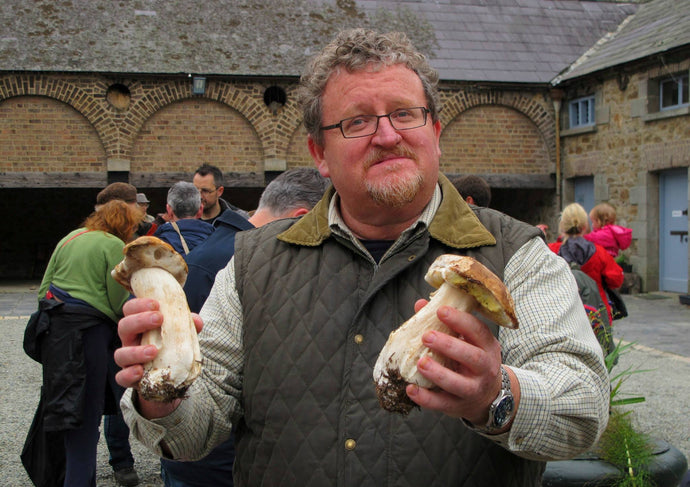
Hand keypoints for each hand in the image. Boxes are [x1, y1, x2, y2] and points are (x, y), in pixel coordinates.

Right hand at [114, 298, 202, 417]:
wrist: (169, 376)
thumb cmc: (171, 347)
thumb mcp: (180, 334)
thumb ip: (188, 326)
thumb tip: (196, 321)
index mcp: (139, 326)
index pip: (131, 310)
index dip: (139, 304)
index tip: (156, 304)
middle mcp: (130, 341)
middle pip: (124, 327)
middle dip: (140, 320)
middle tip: (159, 319)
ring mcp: (128, 360)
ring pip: (120, 354)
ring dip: (135, 351)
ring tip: (154, 350)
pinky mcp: (129, 378)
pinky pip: (121, 378)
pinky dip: (128, 374)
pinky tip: (139, 371)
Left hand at [405, 301, 514, 425]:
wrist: (488, 397)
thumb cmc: (472, 360)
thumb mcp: (468, 341)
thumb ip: (446, 324)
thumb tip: (420, 305)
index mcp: (487, 347)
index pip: (478, 331)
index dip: (460, 320)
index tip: (440, 311)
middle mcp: (485, 369)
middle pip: (472, 357)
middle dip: (449, 346)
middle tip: (427, 336)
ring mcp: (473, 390)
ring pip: (458, 384)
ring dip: (438, 373)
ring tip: (421, 362)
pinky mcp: (459, 407)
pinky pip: (442, 404)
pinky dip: (426, 398)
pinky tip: (411, 389)